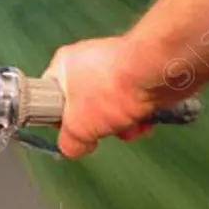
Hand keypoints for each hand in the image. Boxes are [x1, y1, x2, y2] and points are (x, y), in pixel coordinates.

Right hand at [42, 36, 161, 158]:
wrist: (156, 73)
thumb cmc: (109, 91)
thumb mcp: (77, 127)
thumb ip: (70, 141)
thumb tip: (73, 147)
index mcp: (63, 65)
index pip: (52, 95)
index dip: (60, 118)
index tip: (71, 131)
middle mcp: (87, 61)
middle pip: (85, 104)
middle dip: (99, 125)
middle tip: (104, 131)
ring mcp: (116, 65)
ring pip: (111, 105)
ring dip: (121, 123)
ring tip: (129, 127)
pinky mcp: (141, 72)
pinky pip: (133, 99)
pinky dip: (139, 114)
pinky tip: (145, 121)